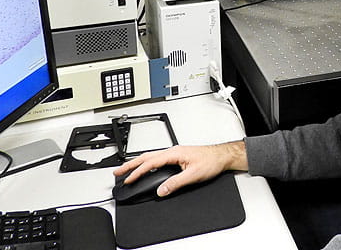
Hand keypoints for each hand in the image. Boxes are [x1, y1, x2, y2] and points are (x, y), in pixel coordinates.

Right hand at [113, 142, 246, 197]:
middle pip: (146, 157)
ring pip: (151, 157)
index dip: (137, 172)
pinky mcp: (177, 156)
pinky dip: (147, 163)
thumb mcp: (193, 175)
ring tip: (127, 170)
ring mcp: (174, 153)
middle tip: (118, 172)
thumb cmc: (211, 161)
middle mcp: (173, 151)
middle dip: (130, 165)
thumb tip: (161, 190)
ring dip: (138, 163)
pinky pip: (158, 159)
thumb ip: (175, 183)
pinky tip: (145, 168)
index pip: (150, 163)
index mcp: (174, 153)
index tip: (128, 179)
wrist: (222, 156)